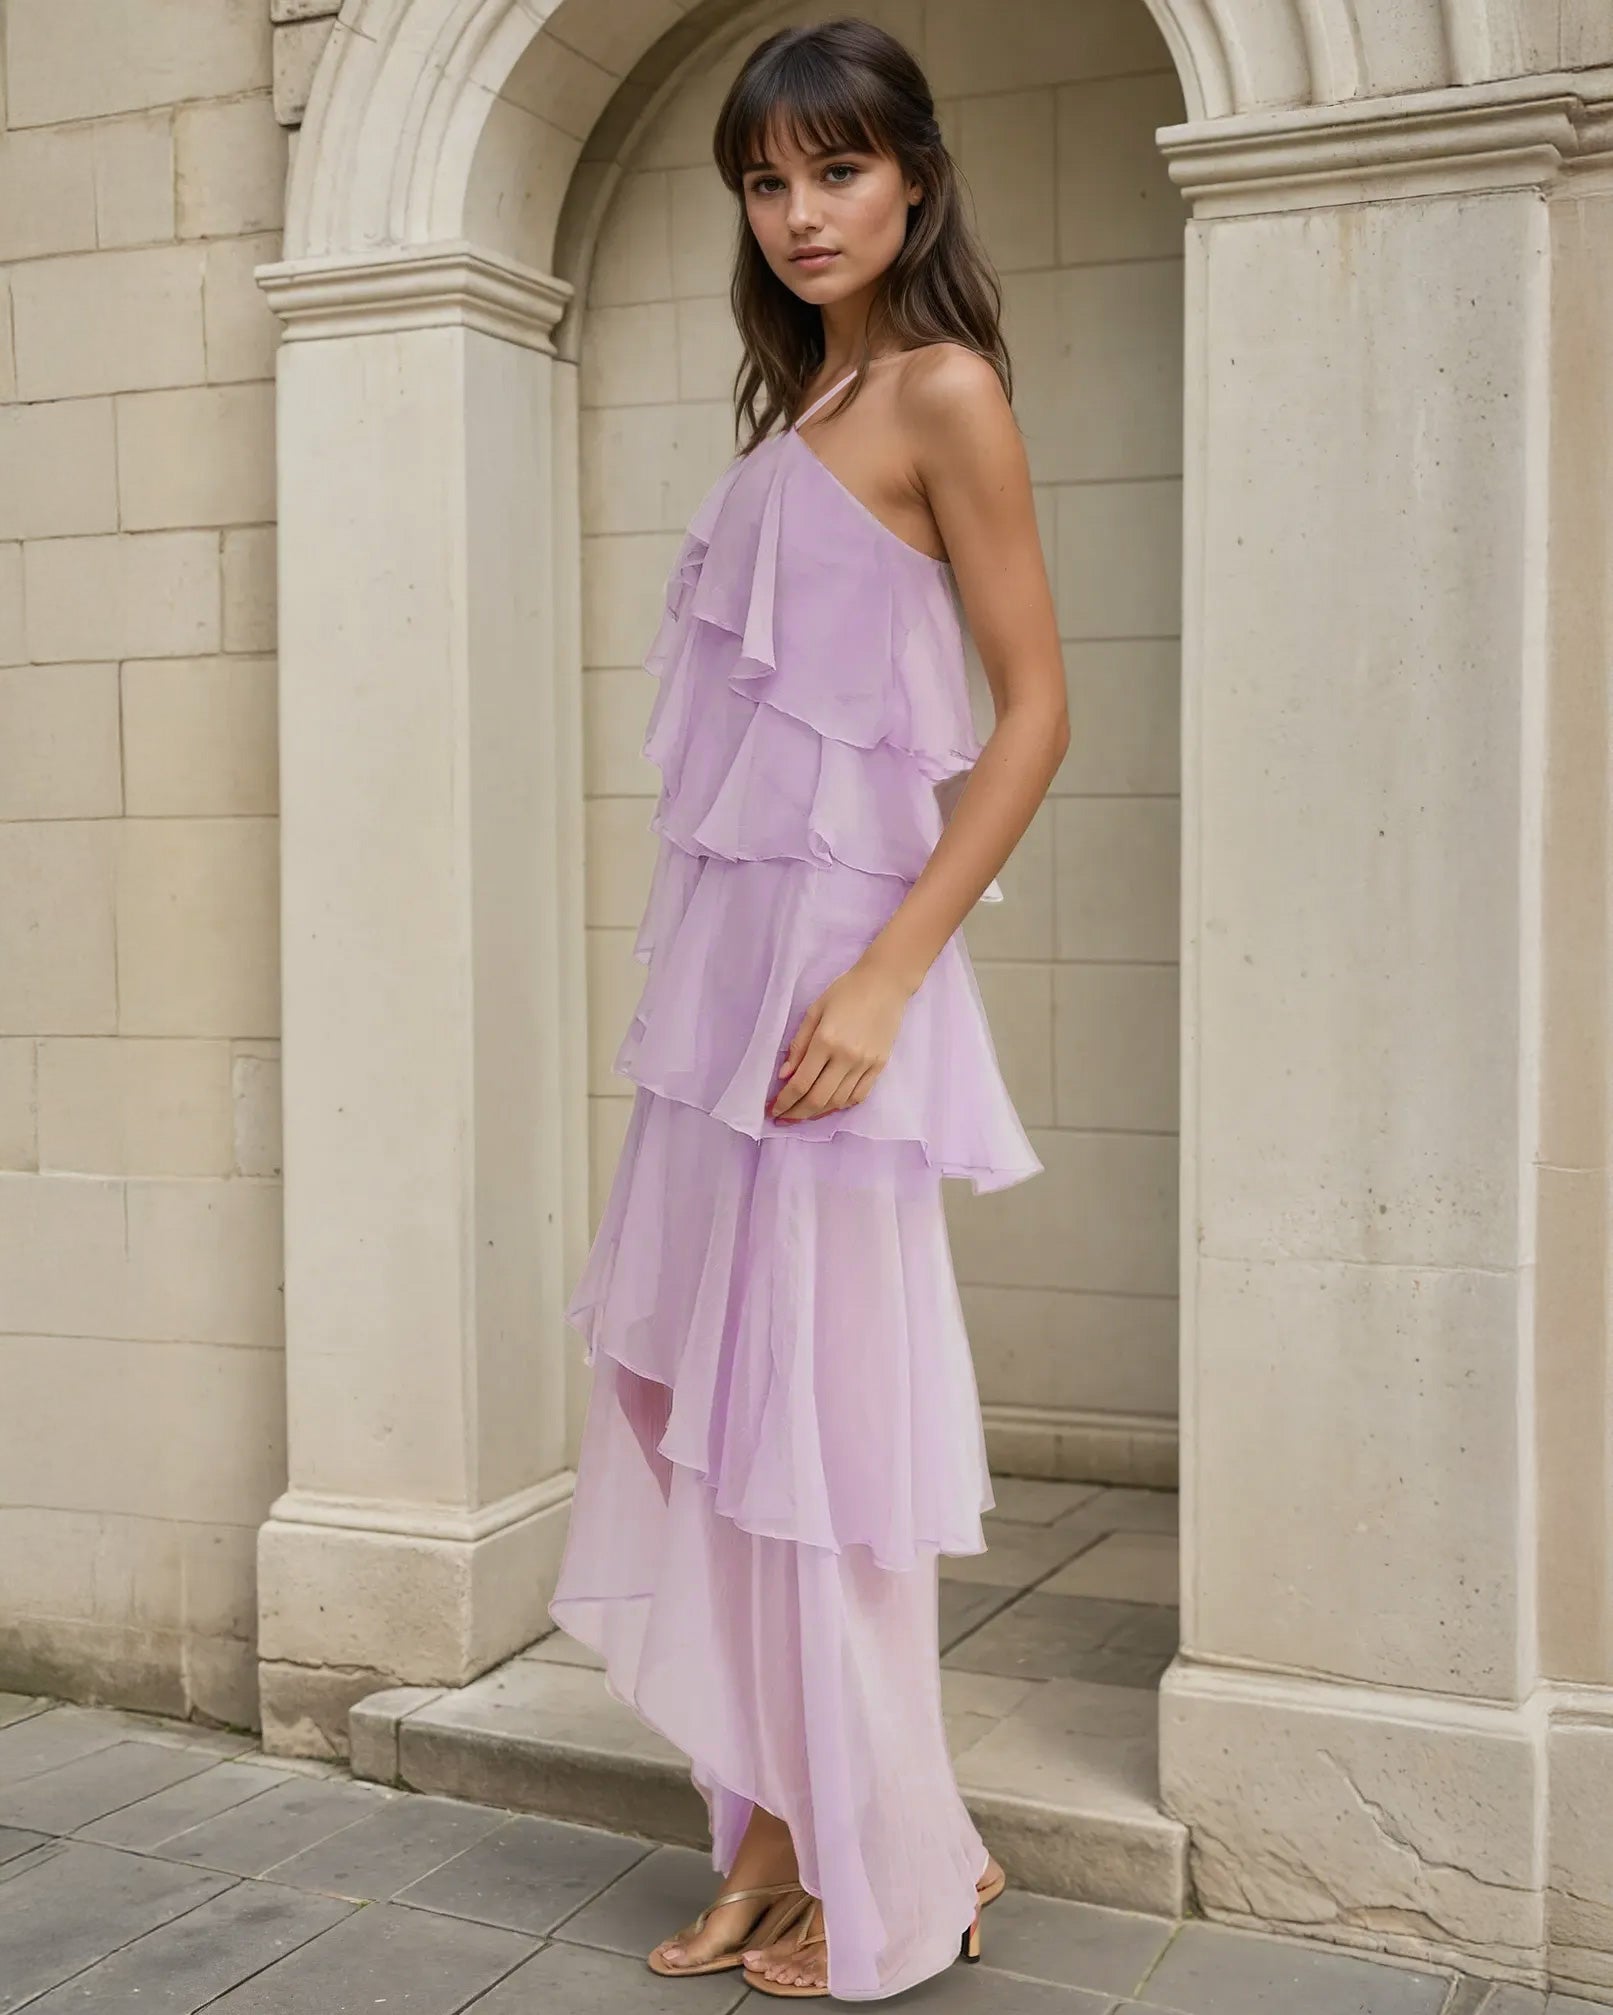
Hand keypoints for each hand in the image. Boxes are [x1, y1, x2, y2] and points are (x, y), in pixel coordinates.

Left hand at [767, 957, 912, 1122]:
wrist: (885, 983)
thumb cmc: (846, 991)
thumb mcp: (814, 1011)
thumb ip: (798, 1045)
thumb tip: (784, 1075)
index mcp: (825, 1040)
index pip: (800, 1082)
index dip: (784, 1101)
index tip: (772, 1110)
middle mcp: (846, 1057)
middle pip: (818, 1098)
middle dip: (797, 1113)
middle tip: (783, 1118)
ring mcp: (865, 1064)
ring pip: (838, 1101)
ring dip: (817, 1113)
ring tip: (802, 1114)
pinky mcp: (880, 1065)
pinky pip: (859, 1096)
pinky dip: (841, 1105)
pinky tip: (829, 1105)